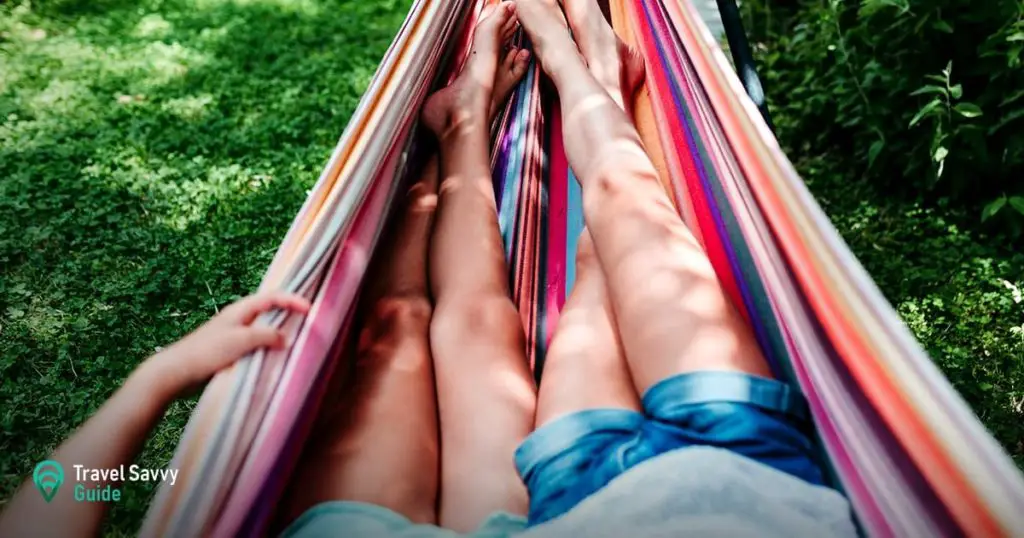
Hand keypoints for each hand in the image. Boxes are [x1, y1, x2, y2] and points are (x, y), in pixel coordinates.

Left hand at [147, 291, 310, 395]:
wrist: (177, 371)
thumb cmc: (207, 351)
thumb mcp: (242, 340)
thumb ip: (267, 336)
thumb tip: (286, 338)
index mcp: (240, 310)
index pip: (272, 297)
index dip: (292, 300)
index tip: (310, 308)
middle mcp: (238, 319)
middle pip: (268, 310)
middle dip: (288, 313)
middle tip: (306, 321)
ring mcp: (234, 334)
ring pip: (262, 328)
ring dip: (278, 332)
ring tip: (294, 340)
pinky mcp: (230, 350)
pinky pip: (255, 344)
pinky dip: (268, 347)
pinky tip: (273, 357)